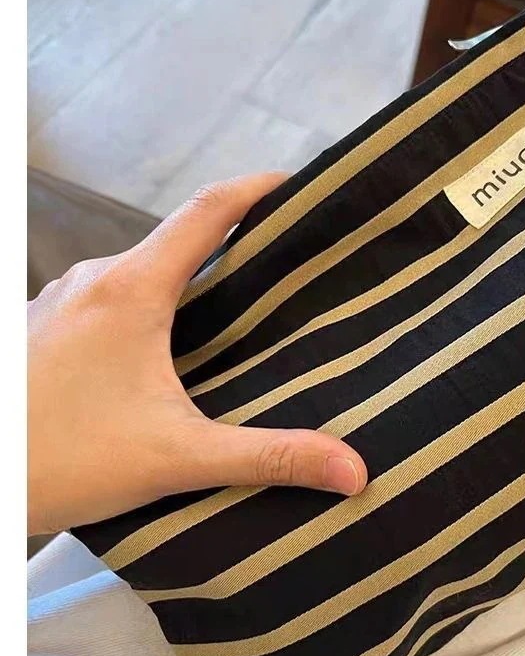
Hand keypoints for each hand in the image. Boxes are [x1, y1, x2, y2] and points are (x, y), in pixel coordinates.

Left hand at [27, 174, 367, 535]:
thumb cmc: (59, 459)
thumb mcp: (176, 458)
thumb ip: (267, 458)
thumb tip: (352, 470)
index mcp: (131, 291)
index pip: (206, 212)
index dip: (255, 190)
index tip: (294, 185)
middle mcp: (93, 281)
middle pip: (176, 244)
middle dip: (229, 251)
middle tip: (281, 273)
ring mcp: (59, 303)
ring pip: (140, 276)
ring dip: (185, 287)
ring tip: (229, 321)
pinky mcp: (42, 331)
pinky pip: (109, 302)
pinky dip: (147, 312)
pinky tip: (160, 359)